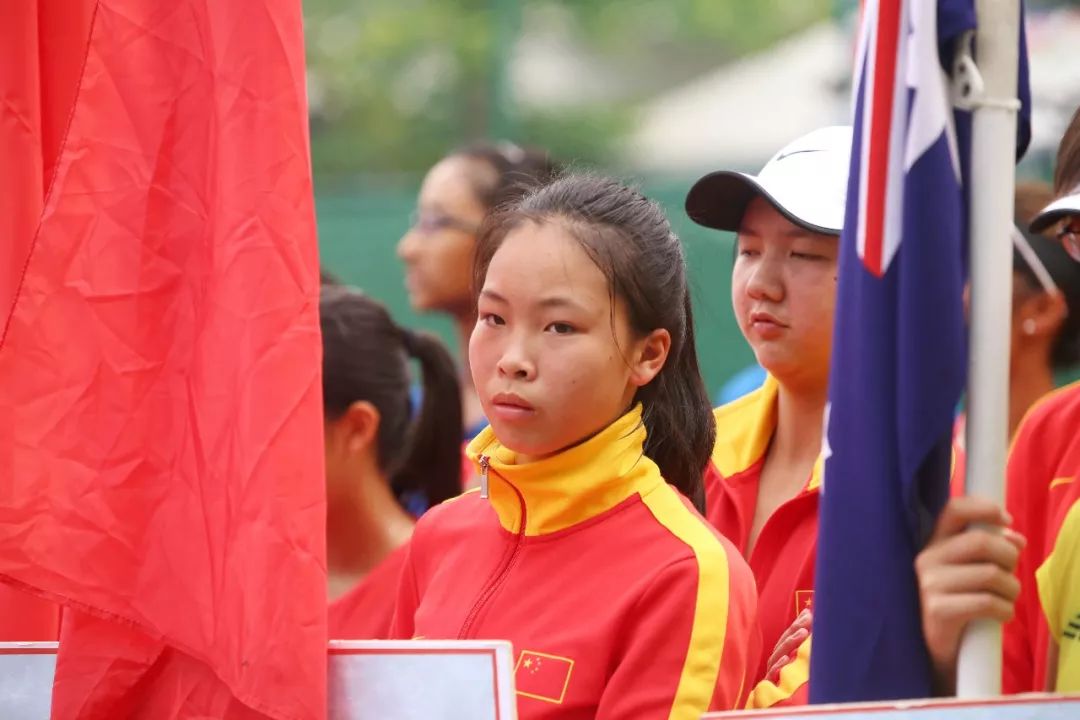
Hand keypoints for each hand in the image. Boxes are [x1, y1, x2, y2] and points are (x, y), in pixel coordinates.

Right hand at [764, 608, 811, 683]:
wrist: (767, 708)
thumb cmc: (781, 687)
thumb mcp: (791, 669)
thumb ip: (797, 653)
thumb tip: (810, 632)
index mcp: (780, 656)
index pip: (788, 637)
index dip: (797, 624)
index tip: (808, 613)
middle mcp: (775, 662)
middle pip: (783, 642)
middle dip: (795, 628)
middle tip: (808, 618)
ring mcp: (771, 672)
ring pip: (779, 654)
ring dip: (790, 642)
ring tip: (803, 633)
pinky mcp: (768, 685)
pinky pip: (773, 674)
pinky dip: (779, 665)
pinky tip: (787, 658)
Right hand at [915, 496, 1024, 691]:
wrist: (929, 650)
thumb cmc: (952, 605)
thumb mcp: (966, 573)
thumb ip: (988, 551)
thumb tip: (1015, 538)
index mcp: (932, 544)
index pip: (954, 510)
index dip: (984, 508)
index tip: (1006, 519)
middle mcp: (926, 559)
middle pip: (981, 542)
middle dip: (1008, 557)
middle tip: (1009, 572)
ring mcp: (929, 585)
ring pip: (991, 574)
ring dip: (1011, 589)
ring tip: (1006, 599)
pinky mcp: (938, 611)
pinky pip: (987, 603)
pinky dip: (1005, 610)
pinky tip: (999, 615)